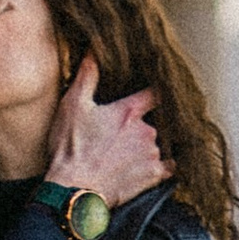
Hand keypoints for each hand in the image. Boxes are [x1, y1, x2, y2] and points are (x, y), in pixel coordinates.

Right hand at [46, 58, 168, 205]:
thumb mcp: (73, 106)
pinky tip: (150, 166)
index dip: (155, 91)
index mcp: (128, 112)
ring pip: (158, 143)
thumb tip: (94, 49)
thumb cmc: (70, 149)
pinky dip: (162, 166)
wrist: (74, 190)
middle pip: (155, 121)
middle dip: (142, 125)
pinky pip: (167, 167)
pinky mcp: (153, 176)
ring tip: (126, 153)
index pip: (154, 93)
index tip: (154, 93)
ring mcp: (152, 154)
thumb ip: (88, 76)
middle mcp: (146, 131)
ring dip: (147, 145)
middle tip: (123, 134)